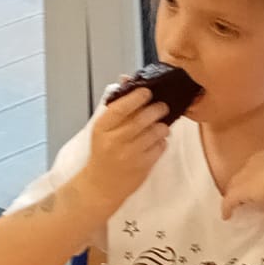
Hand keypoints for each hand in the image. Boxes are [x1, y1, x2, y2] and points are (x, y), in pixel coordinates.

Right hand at [74, 87, 170, 215]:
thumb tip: (127, 79)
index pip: (121, 108)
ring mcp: (129, 155)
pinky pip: (160, 148)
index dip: (136, 97)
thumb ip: (116, 105)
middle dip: (156, 110)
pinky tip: (159, 139)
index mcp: (102, 129)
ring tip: (162, 123)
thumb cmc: (103, 152)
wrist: (100, 186)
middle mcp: (115, 141)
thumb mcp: (103, 129)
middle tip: (162, 106)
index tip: (147, 92)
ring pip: (154, 134)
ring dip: (162, 126)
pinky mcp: (143, 167)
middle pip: (141, 120)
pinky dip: (163, 141)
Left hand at [220, 147, 263, 219]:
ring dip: (236, 192)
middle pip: (250, 168)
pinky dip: (227, 208)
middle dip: (247, 178)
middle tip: (247, 192)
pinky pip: (231, 199)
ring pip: (238, 182)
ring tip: (236, 203)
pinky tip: (227, 216)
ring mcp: (251, 174)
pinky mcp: (242, 189)